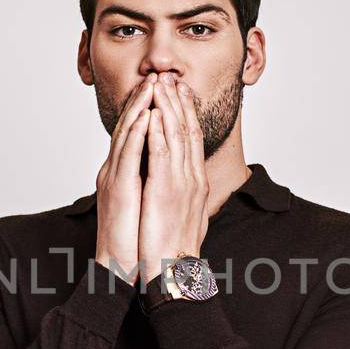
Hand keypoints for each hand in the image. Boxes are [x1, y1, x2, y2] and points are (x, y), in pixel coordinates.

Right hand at [93, 74, 155, 284]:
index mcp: (123, 173)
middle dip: (143, 100)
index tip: (161, 90)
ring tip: (151, 84)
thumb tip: (161, 171)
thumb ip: (149, 183)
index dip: (147, 110)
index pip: (136, 135)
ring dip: (139, 107)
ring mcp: (114, 178)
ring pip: (127, 135)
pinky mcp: (117, 189)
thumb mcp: (145, 204)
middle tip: (156, 76)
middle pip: (130, 128)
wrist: (120, 268)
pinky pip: (128, 155)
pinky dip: (137, 134)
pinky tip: (146, 116)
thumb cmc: (135, 241)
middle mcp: (115, 171)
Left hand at [139, 74, 209, 287]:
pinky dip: (158, 130)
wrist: (172, 270)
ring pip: (176, 135)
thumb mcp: (184, 214)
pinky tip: (152, 113)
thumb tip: (183, 184)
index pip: (193, 139)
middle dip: (178, 102)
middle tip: (170, 78)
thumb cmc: (173, 247)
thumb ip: (183, 193)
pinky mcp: (166, 189)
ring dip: (167, 107)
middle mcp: (193, 178)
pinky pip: (162, 152)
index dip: (186, 113)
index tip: (180, 92)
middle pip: (187, 130)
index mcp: (196, 182)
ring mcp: (181, 182)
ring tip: (160, 85)